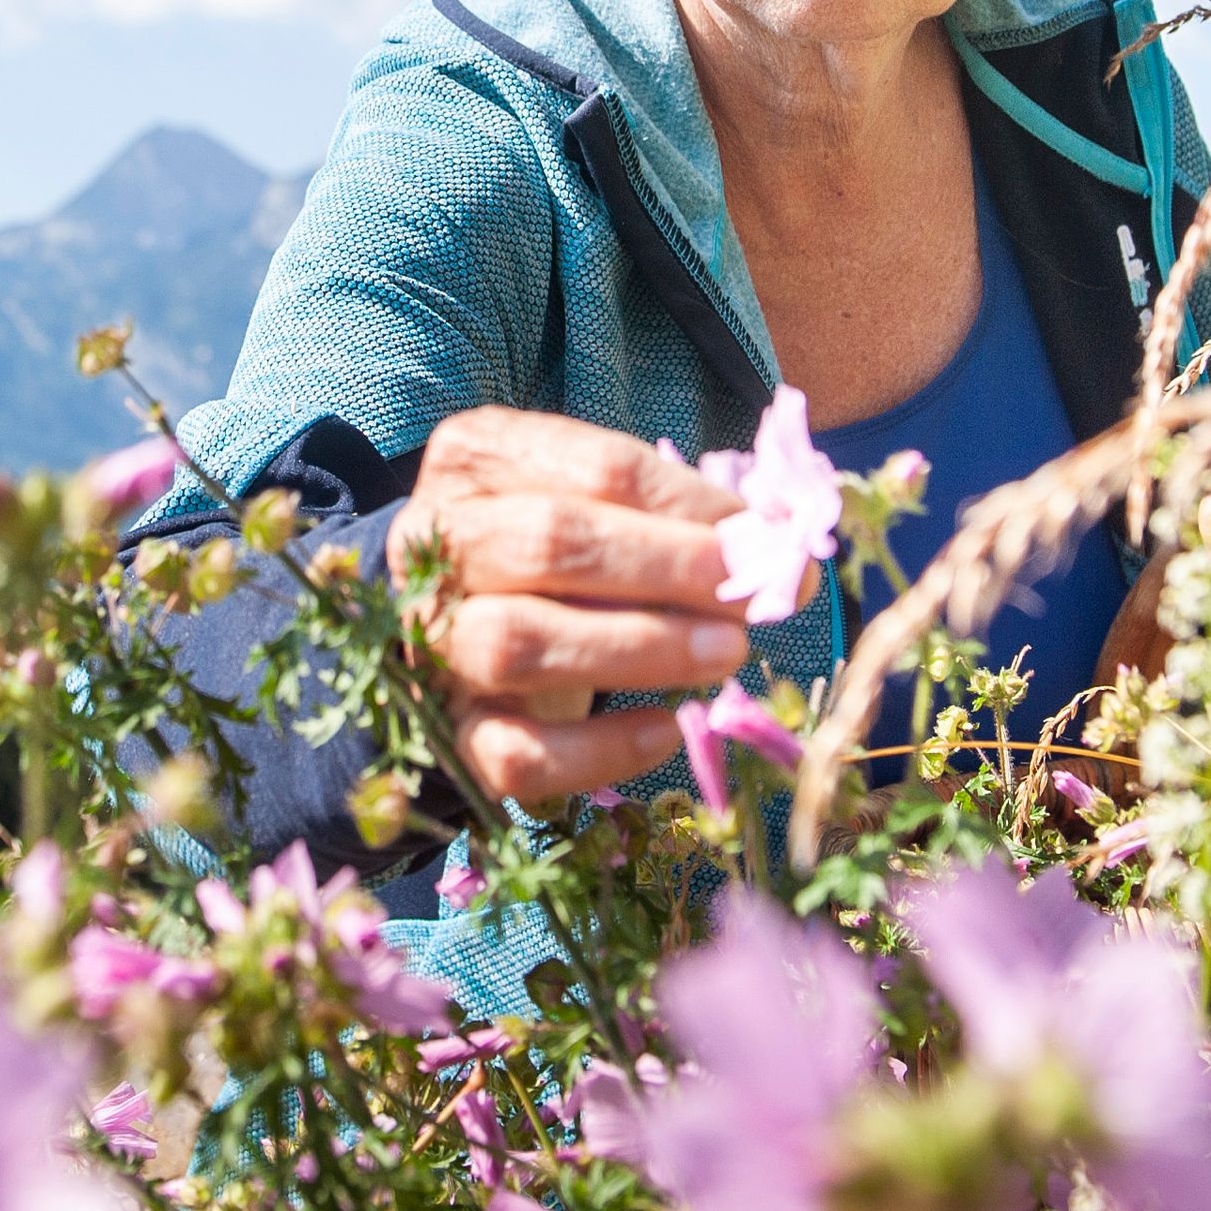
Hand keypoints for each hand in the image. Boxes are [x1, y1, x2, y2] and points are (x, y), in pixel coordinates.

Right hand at [388, 407, 755, 804]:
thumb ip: (673, 517)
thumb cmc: (548, 554)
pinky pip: (514, 752)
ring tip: (727, 653)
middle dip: (667, 569)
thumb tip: (783, 557)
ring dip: (639, 648)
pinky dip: (598, 749)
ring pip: (518, 644)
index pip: (596, 469)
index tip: (763, 537)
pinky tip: (665, 731)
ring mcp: (427, 639)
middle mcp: (435, 541)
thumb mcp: (596, 503)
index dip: (691, 505)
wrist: (445, 623)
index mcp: (476, 457)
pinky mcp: (443, 731)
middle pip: (548, 544)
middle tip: (750, 597)